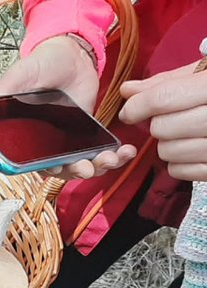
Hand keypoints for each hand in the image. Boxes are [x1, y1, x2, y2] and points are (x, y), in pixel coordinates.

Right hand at [0, 35, 135, 179]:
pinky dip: (111, 156)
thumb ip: (1, 92)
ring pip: (79, 165)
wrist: (71, 54)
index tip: (57, 169)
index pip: (28, 164)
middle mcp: (40, 145)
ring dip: (96, 167)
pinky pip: (96, 152)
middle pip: (58, 170)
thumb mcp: (19, 75)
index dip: (44, 170)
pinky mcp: (86, 135)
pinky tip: (123, 152)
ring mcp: (64, 142)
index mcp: (20, 137)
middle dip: (75, 172)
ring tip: (110, 160)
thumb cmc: (41, 64)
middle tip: (87, 168)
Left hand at [120, 62, 206, 180]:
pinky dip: (179, 163)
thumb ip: (170, 81)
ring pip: (168, 152)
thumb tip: (128, 90)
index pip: (165, 97)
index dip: (139, 105)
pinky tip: (194, 148)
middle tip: (171, 117)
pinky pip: (180, 171)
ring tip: (186, 132)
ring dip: (168, 144)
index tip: (131, 109)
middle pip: (163, 127)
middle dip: (158, 123)